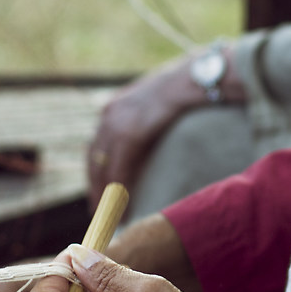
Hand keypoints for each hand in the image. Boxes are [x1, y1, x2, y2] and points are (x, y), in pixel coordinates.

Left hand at [87, 47, 240, 195]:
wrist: (197, 76)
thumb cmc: (186, 87)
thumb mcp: (158, 100)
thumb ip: (147, 117)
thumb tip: (150, 134)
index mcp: (114, 107)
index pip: (96, 146)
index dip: (96, 170)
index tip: (98, 189)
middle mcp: (109, 115)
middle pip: (93, 159)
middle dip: (95, 186)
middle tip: (98, 209)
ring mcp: (117, 124)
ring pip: (103, 169)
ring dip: (104, 194)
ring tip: (109, 215)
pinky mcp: (130, 134)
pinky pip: (119, 169)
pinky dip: (119, 190)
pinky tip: (122, 206)